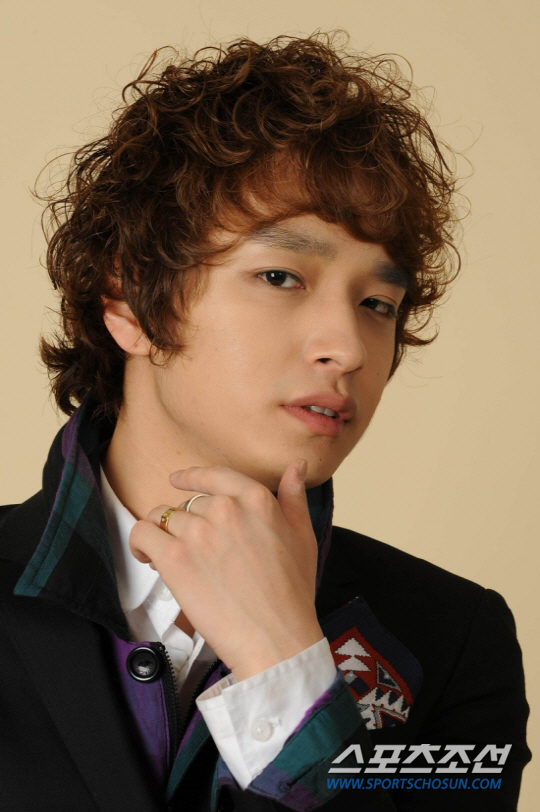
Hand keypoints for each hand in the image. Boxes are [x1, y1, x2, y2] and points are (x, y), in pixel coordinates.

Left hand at [129, 460, 324, 679]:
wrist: (276, 638)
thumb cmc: (292, 594)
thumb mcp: (303, 537)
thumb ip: (294, 498)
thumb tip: (296, 467)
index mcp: (256, 500)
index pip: (214, 476)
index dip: (192, 477)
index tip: (179, 480)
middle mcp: (225, 509)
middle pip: (187, 503)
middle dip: (185, 522)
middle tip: (190, 549)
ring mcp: (197, 532)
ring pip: (162, 517)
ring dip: (163, 534)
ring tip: (169, 556)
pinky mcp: (174, 558)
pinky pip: (143, 534)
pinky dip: (140, 543)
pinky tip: (149, 557)